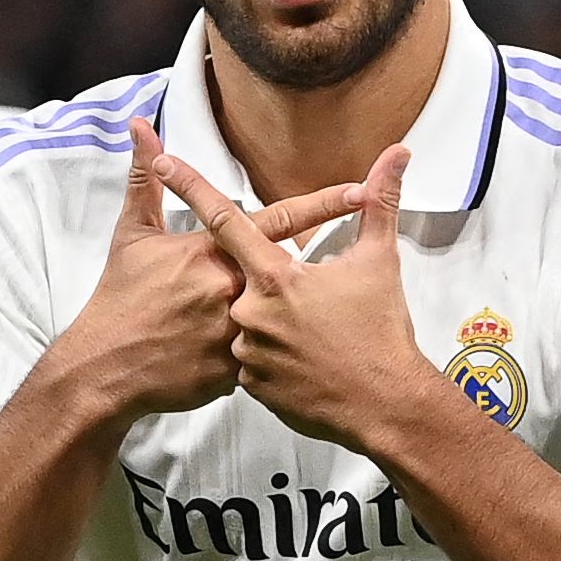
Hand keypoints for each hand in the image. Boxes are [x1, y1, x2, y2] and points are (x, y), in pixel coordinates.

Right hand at [47, 120, 360, 422]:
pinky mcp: (236, 372)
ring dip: (287, 321)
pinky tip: (256, 361)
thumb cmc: (120, 297)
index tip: (364, 192)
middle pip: (289, 272)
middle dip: (310, 277)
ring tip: (298, 332)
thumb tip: (141, 127)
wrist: (107, 366)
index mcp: (214, 253)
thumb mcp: (133, 234)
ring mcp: (236, 333)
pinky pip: (264, 359)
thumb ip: (146, 180)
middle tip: (338, 282)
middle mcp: (232, 290)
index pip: (281, 220)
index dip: (325, 205)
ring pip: (281, 320)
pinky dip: (262, 355)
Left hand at [154, 142, 444, 454]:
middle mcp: (250, 312)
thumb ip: (380, 203)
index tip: (163, 162)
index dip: (191, 187)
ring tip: (317, 338)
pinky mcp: (250, 386)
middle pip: (244, 281)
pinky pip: (251, 360)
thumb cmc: (381, 332)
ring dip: (275, 323)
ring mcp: (247, 352)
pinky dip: (274, 355)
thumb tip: (397, 154)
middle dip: (276, 288)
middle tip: (316, 307)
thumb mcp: (380, 260)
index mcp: (274, 276)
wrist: (384, 405)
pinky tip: (305, 362)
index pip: (224, 220)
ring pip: (249, 323)